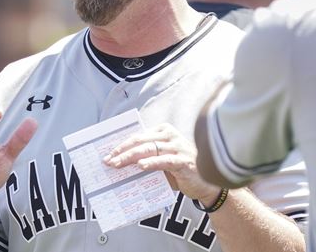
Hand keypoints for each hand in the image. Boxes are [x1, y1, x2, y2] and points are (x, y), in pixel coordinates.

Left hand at [103, 123, 219, 203]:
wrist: (206, 183)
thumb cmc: (181, 170)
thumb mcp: (162, 159)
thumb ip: (147, 156)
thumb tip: (122, 162)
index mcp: (164, 131)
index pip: (138, 136)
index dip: (122, 144)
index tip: (109, 153)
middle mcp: (171, 136)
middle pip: (141, 141)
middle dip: (122, 151)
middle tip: (108, 160)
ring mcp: (178, 147)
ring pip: (149, 149)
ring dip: (130, 157)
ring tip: (117, 164)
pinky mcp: (184, 161)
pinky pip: (164, 160)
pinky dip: (151, 163)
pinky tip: (140, 166)